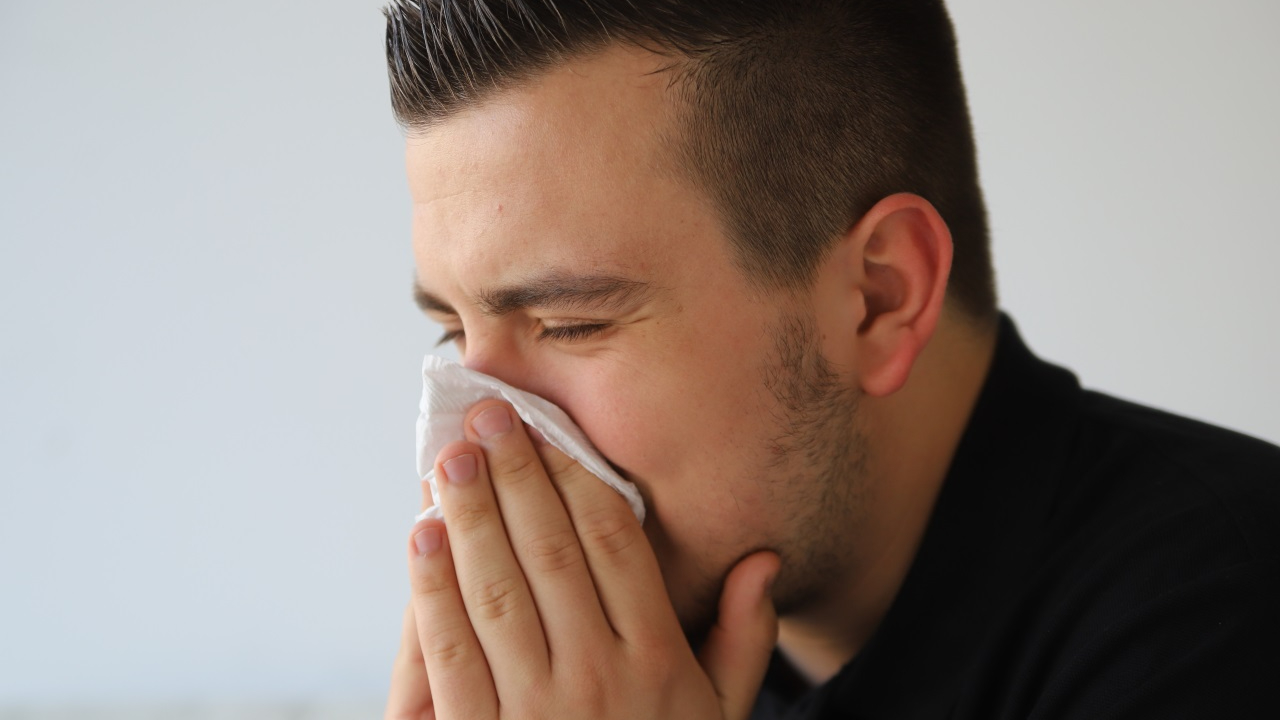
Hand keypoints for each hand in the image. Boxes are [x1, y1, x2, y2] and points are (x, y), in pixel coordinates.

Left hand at [385, 398, 780, 719]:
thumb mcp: (720, 716)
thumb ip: (744, 640)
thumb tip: (762, 560)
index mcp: (660, 660)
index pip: (615, 545)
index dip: (579, 481)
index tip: (553, 432)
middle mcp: (601, 676)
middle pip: (552, 552)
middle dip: (517, 477)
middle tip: (489, 419)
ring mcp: (538, 711)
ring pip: (497, 591)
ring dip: (469, 518)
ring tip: (451, 460)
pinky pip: (451, 654)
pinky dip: (432, 591)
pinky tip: (422, 539)